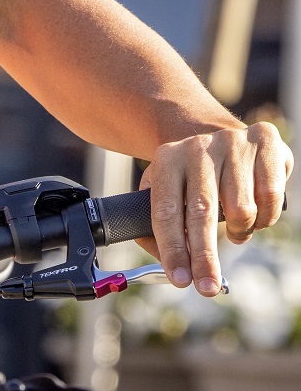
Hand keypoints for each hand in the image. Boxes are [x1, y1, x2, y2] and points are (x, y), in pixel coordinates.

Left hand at [142, 122, 290, 295]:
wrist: (225, 139)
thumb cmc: (195, 178)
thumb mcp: (167, 192)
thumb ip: (157, 228)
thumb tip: (167, 265)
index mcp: (166, 159)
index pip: (165, 210)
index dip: (173, 249)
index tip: (180, 279)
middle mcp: (197, 147)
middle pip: (201, 212)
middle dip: (204, 257)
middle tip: (207, 288)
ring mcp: (232, 143)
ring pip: (241, 209)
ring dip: (239, 232)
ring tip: (235, 229)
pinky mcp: (265, 142)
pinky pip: (270, 198)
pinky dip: (265, 218)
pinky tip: (255, 213)